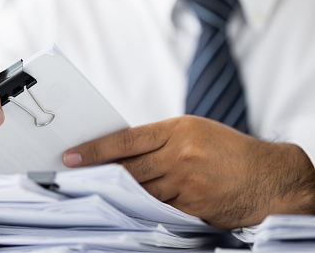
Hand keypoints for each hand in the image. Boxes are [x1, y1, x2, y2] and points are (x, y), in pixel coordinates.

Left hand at [63, 115, 314, 228]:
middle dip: (100, 174)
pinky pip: (160, 209)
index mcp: (178, 129)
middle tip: (74, 178)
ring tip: (100, 193)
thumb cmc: (227, 150)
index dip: (95, 149)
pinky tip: (134, 207)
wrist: (268, 175)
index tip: (71, 156)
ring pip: (141, 191)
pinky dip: (146, 208)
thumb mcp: (194, 132)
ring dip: (121, 193)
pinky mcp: (193, 206)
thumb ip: (160, 141)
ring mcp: (187, 182)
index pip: (126, 140)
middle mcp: (180, 154)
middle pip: (129, 168)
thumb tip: (122, 154)